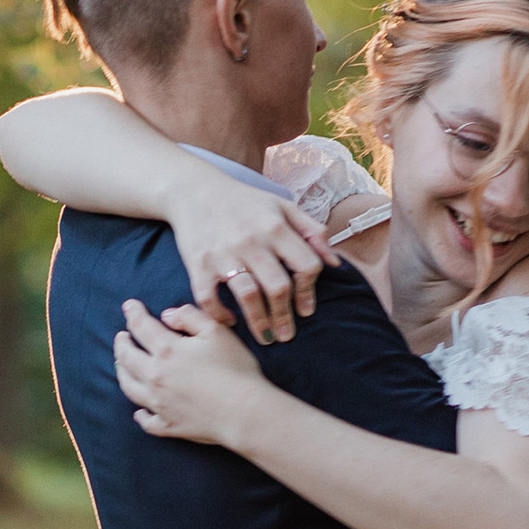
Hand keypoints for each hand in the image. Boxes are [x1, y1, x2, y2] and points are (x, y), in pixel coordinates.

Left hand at [115, 297, 267, 445]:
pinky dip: (141, 415)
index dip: (133, 313)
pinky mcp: (169, 424)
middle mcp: (156, 376)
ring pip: (130, 387)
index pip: (141, 327)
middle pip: (127, 357)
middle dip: (121, 343)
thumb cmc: (235, 369)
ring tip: (122, 366)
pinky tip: (140, 412)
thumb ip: (189, 317)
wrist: (244, 412)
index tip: (129, 306)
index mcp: (167, 350)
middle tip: (121, 336)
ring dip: (122, 373)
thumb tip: (167, 315)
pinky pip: (147, 421)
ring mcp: (159, 403)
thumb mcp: (217, 332)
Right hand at [166, 170, 335, 343]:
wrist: (194, 190)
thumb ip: (312, 231)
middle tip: (287, 335)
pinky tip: (230, 321)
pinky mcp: (199, 264)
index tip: (306, 310)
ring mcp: (224, 254)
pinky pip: (209, 298)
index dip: (309, 290)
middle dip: (286, 317)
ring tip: (267, 338)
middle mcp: (252, 241)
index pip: (306, 265)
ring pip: (248, 296)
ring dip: (260, 323)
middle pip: (278, 287)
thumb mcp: (282, 206)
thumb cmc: (244, 202)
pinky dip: (220, 315)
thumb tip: (335, 263)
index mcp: (276, 227)